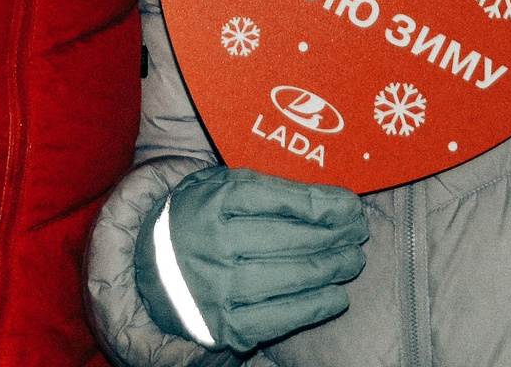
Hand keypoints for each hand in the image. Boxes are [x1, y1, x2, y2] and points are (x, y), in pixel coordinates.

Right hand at [136, 165, 369, 352]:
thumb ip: (263, 188)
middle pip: (290, 239)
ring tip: (352, 260)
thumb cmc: (199, 219)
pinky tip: (336, 296)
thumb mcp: (217, 187)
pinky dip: (315, 306)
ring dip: (331, 269)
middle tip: (359, 234)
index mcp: (212, 201)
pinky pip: (281, 317)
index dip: (321, 203)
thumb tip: (329, 199)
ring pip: (290, 277)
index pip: (278, 199)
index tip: (350, 205)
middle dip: (334, 236)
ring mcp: (218, 287)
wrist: (151, 270)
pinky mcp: (226, 324)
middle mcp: (213, 244)